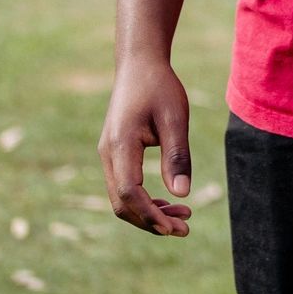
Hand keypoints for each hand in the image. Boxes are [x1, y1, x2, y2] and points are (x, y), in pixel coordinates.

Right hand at [98, 55, 195, 236]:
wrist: (139, 64)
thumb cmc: (160, 87)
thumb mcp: (175, 118)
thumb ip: (177, 156)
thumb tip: (182, 194)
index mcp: (120, 146)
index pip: (129, 193)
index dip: (150, 214)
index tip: (177, 226)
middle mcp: (108, 154)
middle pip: (122, 203)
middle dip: (151, 221)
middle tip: (184, 229)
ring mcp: (108, 155)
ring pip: (122, 198)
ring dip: (149, 212)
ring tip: (183, 217)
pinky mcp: (115, 153)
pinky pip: (125, 186)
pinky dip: (144, 199)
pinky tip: (169, 200)